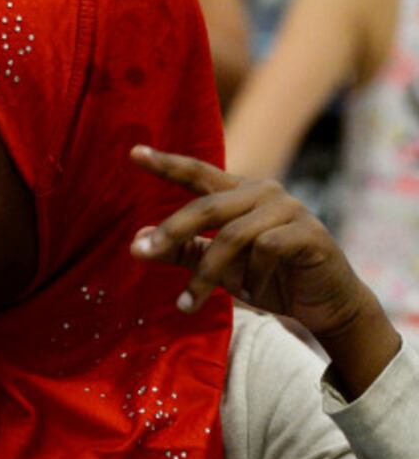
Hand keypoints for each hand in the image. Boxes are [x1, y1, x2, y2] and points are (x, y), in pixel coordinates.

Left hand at [129, 146, 400, 394]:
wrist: (326, 306)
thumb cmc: (268, 280)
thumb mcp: (219, 266)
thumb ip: (184, 250)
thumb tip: (138, 242)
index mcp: (239, 193)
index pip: (197, 174)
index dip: (166, 163)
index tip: (133, 153)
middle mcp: (263, 192)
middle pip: (207, 206)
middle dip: (172, 232)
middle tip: (139, 253)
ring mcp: (290, 209)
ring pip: (233, 236)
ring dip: (208, 274)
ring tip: (190, 302)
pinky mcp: (310, 233)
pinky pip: (267, 250)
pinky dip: (252, 277)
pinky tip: (251, 293)